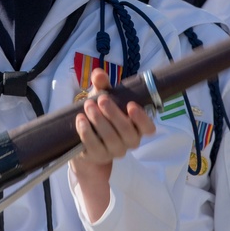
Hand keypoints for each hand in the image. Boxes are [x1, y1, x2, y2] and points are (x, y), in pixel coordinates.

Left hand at [70, 68, 155, 221]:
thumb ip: (103, 85)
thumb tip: (99, 74)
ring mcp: (115, 151)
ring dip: (99, 121)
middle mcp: (130, 142)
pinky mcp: (98, 156)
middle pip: (127, 132)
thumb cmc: (101, 114)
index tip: (131, 105)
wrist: (85, 140)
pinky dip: (86, 132)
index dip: (142, 119)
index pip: (148, 128)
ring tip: (88, 106)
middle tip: (101, 99)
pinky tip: (80, 120)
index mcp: (137, 127)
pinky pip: (94, 146)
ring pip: (111, 139)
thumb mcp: (103, 97)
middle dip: (114, 114)